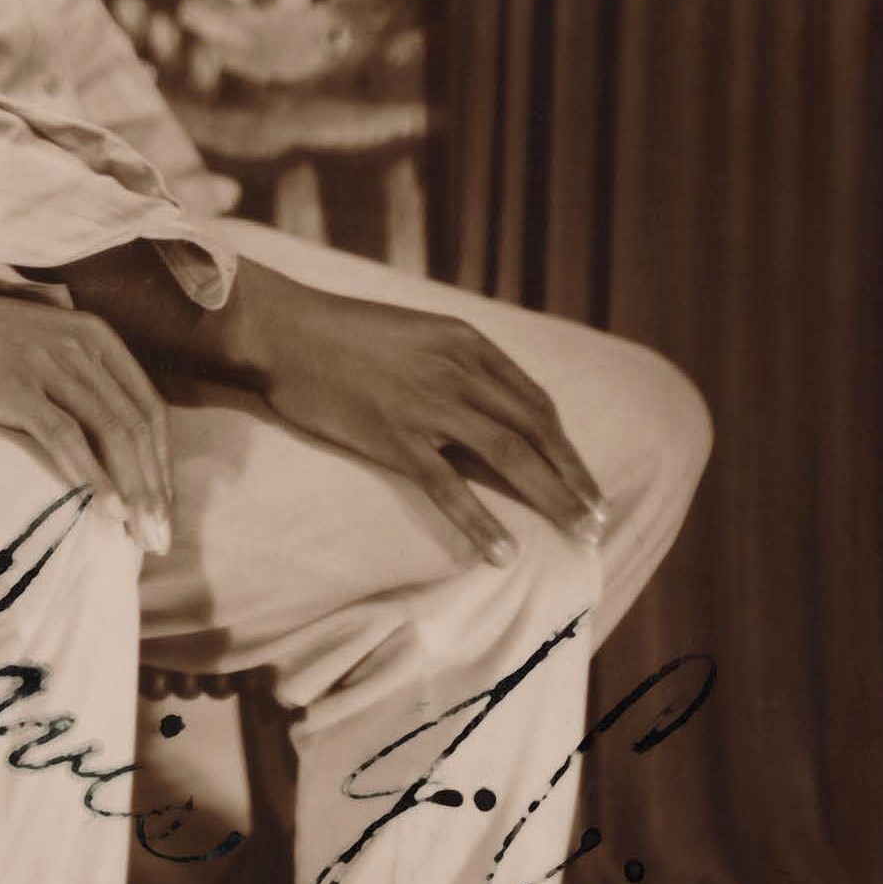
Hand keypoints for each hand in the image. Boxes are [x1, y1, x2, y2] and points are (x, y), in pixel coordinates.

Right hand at [0, 249, 173, 556]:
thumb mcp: (41, 341)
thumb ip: (79, 369)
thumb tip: (107, 430)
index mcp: (95, 335)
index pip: (148, 407)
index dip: (163, 462)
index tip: (164, 507)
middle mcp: (80, 346)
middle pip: (136, 426)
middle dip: (155, 488)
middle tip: (160, 538)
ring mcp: (48, 365)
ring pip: (111, 434)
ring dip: (133, 490)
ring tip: (140, 537)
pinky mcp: (16, 387)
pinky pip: (66, 438)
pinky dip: (92, 477)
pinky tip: (106, 511)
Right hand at [248, 280, 608, 564]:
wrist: (284, 330)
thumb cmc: (342, 333)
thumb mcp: (416, 332)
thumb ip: (456, 362)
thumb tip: (490, 405)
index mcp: (467, 343)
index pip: (535, 402)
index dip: (565, 447)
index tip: (584, 482)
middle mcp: (458, 371)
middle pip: (534, 432)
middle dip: (573, 479)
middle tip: (598, 520)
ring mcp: (428, 405)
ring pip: (509, 457)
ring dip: (552, 499)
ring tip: (578, 535)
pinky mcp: (394, 437)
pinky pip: (448, 487)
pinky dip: (481, 522)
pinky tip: (503, 553)